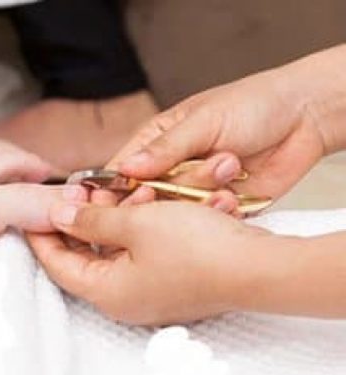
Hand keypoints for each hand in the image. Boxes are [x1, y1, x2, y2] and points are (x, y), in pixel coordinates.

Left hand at [27, 200, 278, 324]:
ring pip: (120, 252)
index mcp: (105, 293)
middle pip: (87, 257)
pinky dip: (145, 229)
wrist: (261, 269)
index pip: (57, 264)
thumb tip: (58, 214)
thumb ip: (92, 218)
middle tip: (83, 189)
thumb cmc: (199, 249)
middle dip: (85, 218)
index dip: (42, 234)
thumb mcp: (137, 222)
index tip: (33, 210)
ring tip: (127, 188)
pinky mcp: (173, 288)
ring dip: (119, 218)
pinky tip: (155, 202)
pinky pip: (147, 255)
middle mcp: (123, 302)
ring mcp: (150, 298)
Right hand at [111, 47, 345, 198]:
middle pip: (146, 201)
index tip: (123, 201)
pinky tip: (237, 190)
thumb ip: (165, 148)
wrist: (308, 117)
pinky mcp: (221, 208)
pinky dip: (222, 211)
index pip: (119, 175)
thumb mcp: (204, 120)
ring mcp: (195, 192)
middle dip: (168, 192)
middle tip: (185, 181)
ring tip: (230, 164)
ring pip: (178, 214)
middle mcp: (171, 171)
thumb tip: (126, 169)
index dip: (114, 193)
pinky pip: (208, 223)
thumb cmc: (254, 104)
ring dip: (203, 193)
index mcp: (155, 143)